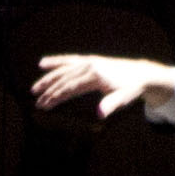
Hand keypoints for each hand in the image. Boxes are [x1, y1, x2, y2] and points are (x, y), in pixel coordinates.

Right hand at [26, 51, 174, 120]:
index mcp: (96, 74)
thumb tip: (100, 114)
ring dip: (48, 78)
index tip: (46, 104)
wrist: (140, 73)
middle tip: (37, 102)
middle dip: (49, 91)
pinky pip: (68, 61)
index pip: (71, 86)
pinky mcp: (88, 60)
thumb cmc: (131, 88)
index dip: (57, 96)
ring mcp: (88, 61)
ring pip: (63, 69)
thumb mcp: (124, 97)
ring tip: (34, 89)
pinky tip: (43, 64)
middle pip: (64, 78)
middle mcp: (89, 65)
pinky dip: (56, 62)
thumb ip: (111, 104)